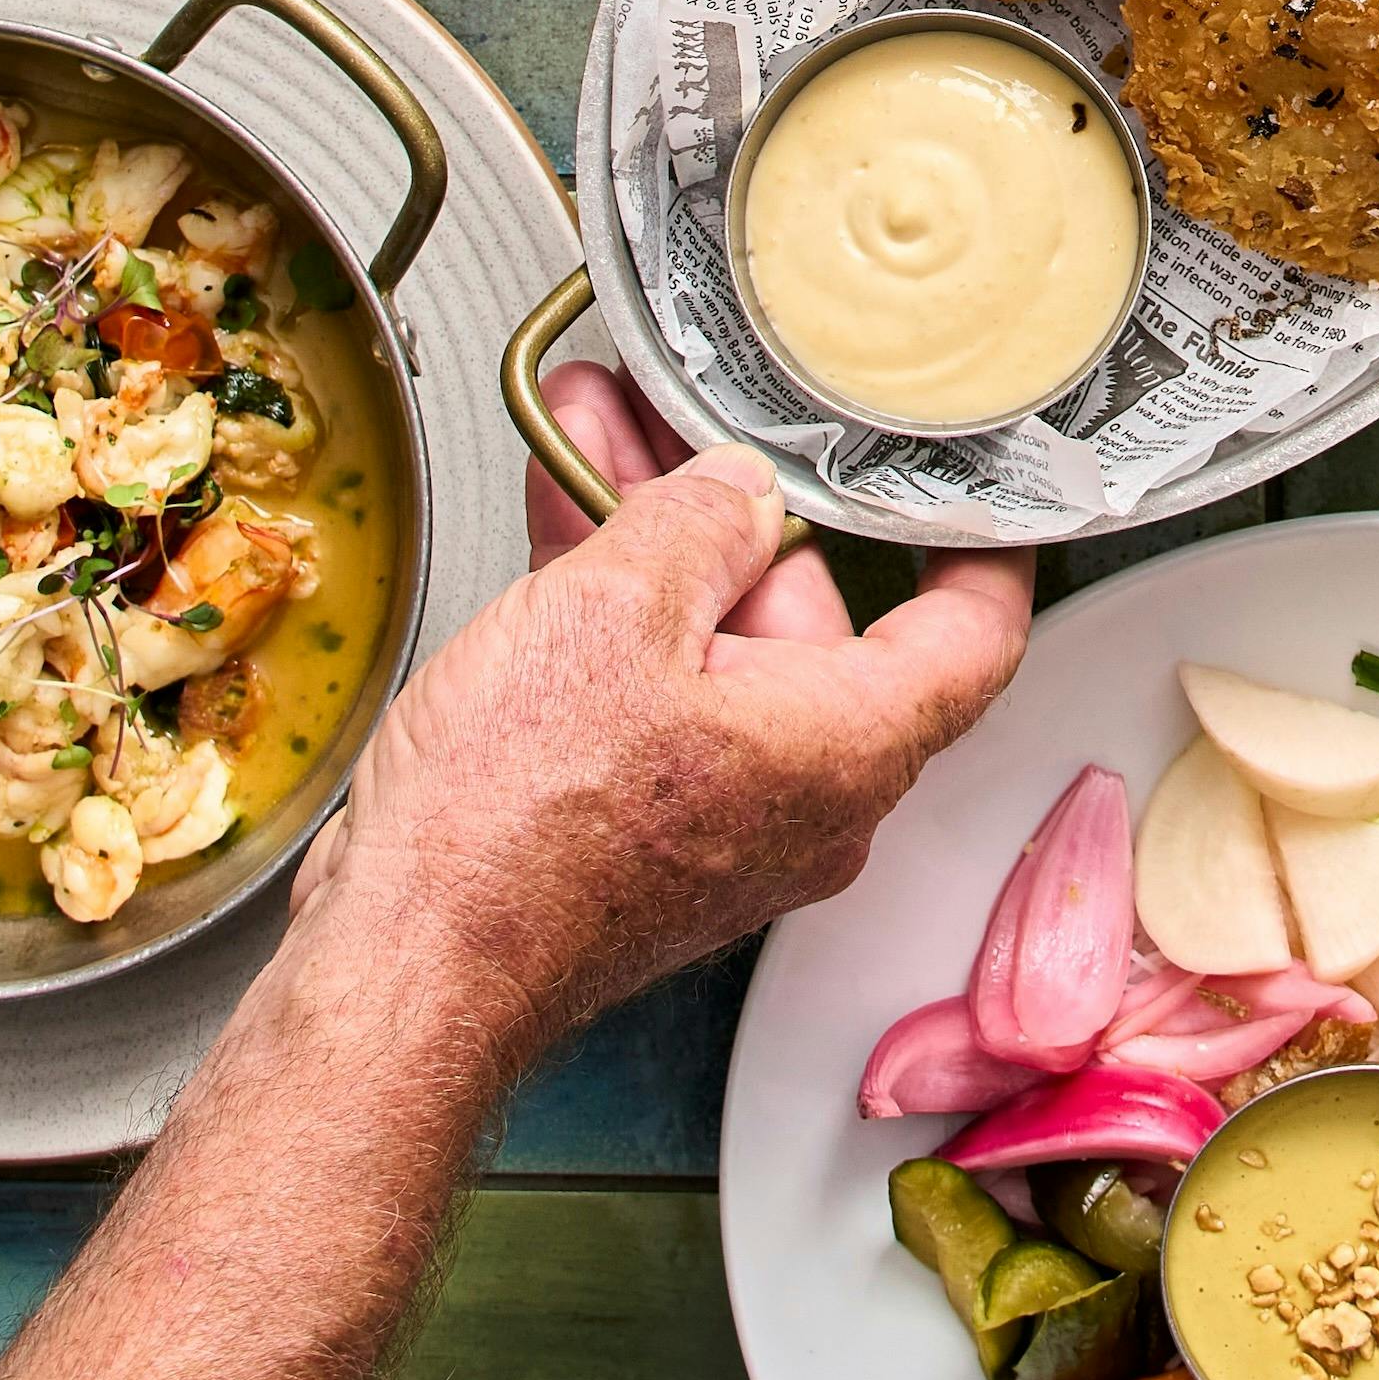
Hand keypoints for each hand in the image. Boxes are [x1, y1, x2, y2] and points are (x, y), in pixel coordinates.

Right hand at [294, 364, 1027, 1064]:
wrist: (405, 963)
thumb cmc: (510, 828)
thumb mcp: (612, 607)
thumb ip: (699, 521)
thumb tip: (738, 491)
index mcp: (846, 747)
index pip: (973, 633)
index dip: (973, 538)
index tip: (960, 479)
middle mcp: (809, 798)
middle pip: (814, 617)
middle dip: (732, 506)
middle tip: (678, 415)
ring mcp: (730, 822)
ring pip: (718, 646)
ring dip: (655, 544)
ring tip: (592, 436)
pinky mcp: (654, 833)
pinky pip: (662, 697)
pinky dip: (619, 616)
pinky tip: (565, 523)